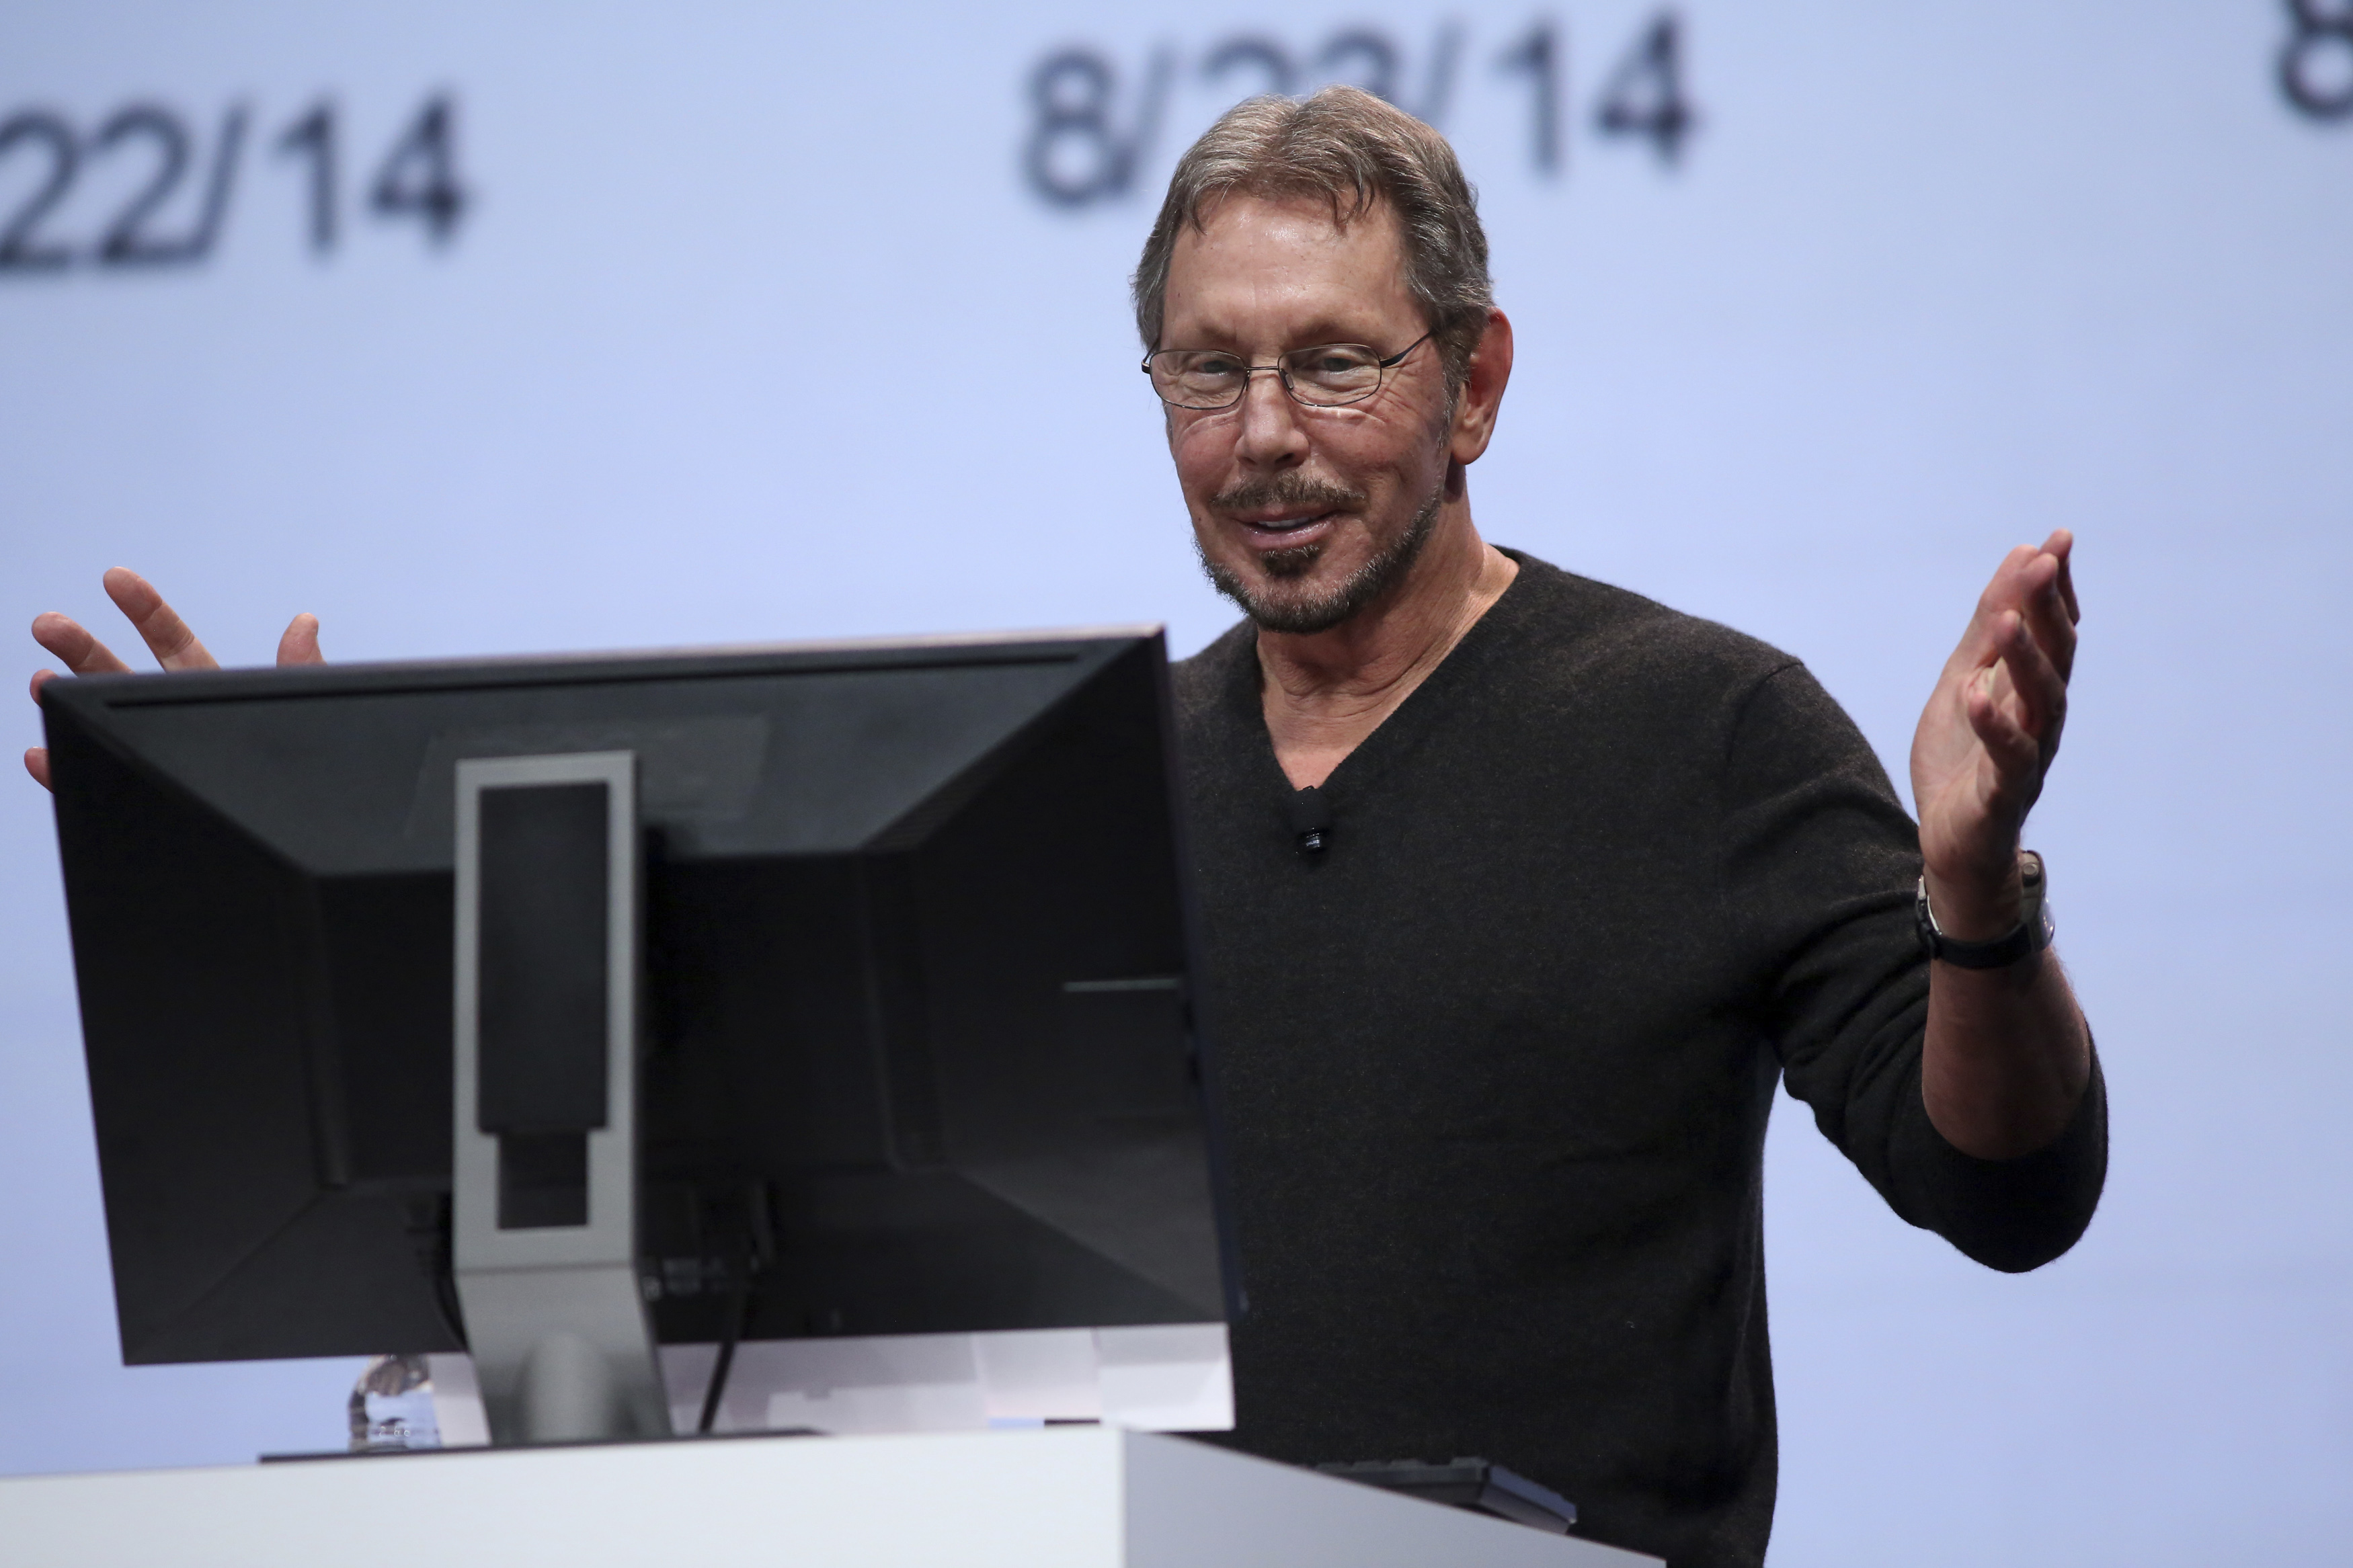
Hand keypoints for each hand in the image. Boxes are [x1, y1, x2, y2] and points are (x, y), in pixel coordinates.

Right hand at [24, 567, 321, 790]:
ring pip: (101, 727)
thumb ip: (302, 672)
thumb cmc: (314, 777)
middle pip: (121, 677)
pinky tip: (44, 756)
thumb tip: (305, 623)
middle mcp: (177, 723)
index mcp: (215, 695)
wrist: (308, 830)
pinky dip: (68, 773)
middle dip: (83, 649)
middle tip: (48, 625)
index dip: (146, 610)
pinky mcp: (145, 804)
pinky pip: (101, 786)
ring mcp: (156, 761)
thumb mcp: (310, 718)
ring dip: (68, 704)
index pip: (174, 643)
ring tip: (43, 683)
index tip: (116, 579)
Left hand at [1909, 530, 2078, 938]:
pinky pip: (2007, 756)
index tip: (2059, 538)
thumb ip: (1987, 626)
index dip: (2056, 586)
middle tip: (2044, 563)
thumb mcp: (1965, 678)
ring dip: (2023, 659)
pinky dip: (1992, 723)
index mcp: (2032, 690)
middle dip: (2048, 610)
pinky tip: (1975, 692)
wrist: (1952, 841)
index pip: (2054, 629)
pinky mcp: (2003, 792)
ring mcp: (2028, 756)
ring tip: (2005, 619)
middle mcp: (2041, 719)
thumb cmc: (1963, 758)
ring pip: (2038, 703)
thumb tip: (2020, 557)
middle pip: (2055, 659)